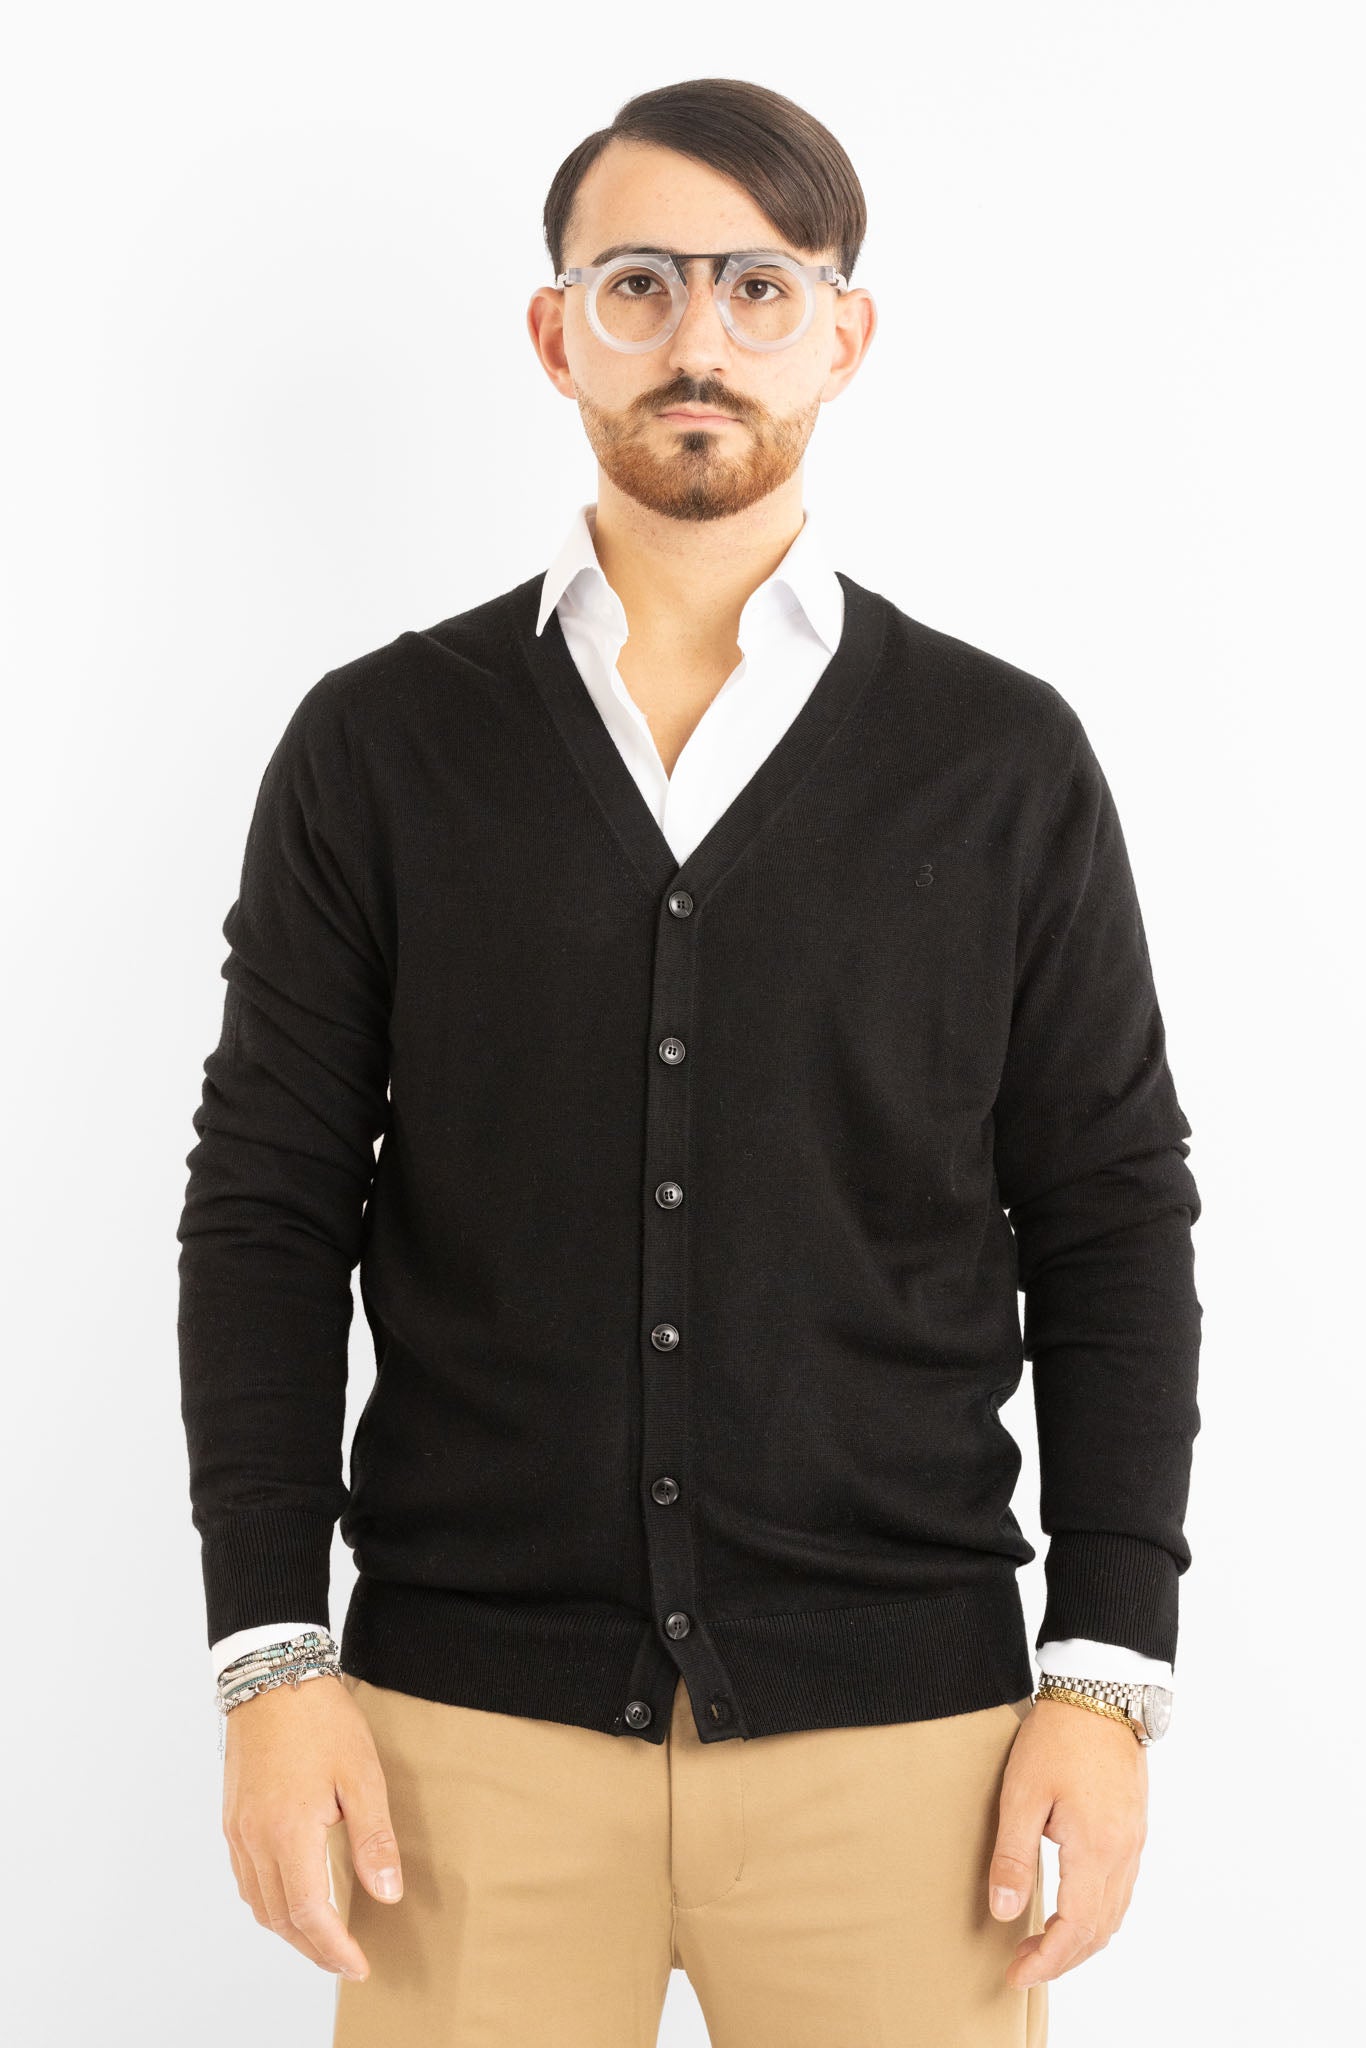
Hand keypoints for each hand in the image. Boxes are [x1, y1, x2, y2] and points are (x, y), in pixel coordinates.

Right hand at [221, 1672, 403, 1981]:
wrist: (272, 1676)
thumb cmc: (320, 1719)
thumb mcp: (361, 1774)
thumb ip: (373, 1838)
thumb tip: (386, 1894)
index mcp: (288, 1832)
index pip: (309, 1914)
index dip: (334, 1948)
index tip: (359, 1965)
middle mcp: (255, 1840)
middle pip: (280, 1918)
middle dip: (314, 1948)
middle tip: (345, 1962)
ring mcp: (238, 1831)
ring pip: (259, 1904)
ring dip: (290, 1931)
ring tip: (324, 1939)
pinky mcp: (233, 1818)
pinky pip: (246, 1880)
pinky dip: (269, 1903)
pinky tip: (292, 1899)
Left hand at [987, 1696, 1147, 1988]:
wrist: (1099, 1694)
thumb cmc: (1058, 1738)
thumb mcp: (1022, 1795)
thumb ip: (1013, 1857)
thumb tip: (1004, 1912)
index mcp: (1096, 1850)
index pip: (1075, 1929)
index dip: (1046, 1960)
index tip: (1016, 1974)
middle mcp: (1122, 1853)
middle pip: (1098, 1930)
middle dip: (1062, 1958)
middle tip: (1023, 1967)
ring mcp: (1133, 1841)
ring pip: (1114, 1913)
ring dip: (1081, 1941)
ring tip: (1044, 1947)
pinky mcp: (1133, 1827)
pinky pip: (1121, 1890)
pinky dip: (1098, 1915)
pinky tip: (1074, 1910)